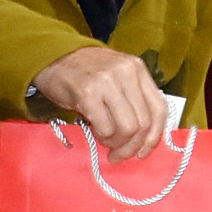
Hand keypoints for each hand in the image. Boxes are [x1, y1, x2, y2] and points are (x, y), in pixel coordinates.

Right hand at [33, 46, 170, 160]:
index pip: (159, 108)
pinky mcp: (87, 93)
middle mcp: (126, 72)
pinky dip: (102, 137)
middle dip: (132, 147)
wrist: (52, 56)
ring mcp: (107, 82)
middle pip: (144, 123)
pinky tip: (95, 132)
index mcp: (137, 68)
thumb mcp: (117, 76)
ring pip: (128, 128)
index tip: (143, 152)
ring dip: (117, 144)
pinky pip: (106, 128)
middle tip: (119, 155)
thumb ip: (133, 98)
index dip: (154, 137)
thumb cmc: (85, 72)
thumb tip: (145, 136)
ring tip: (106, 141)